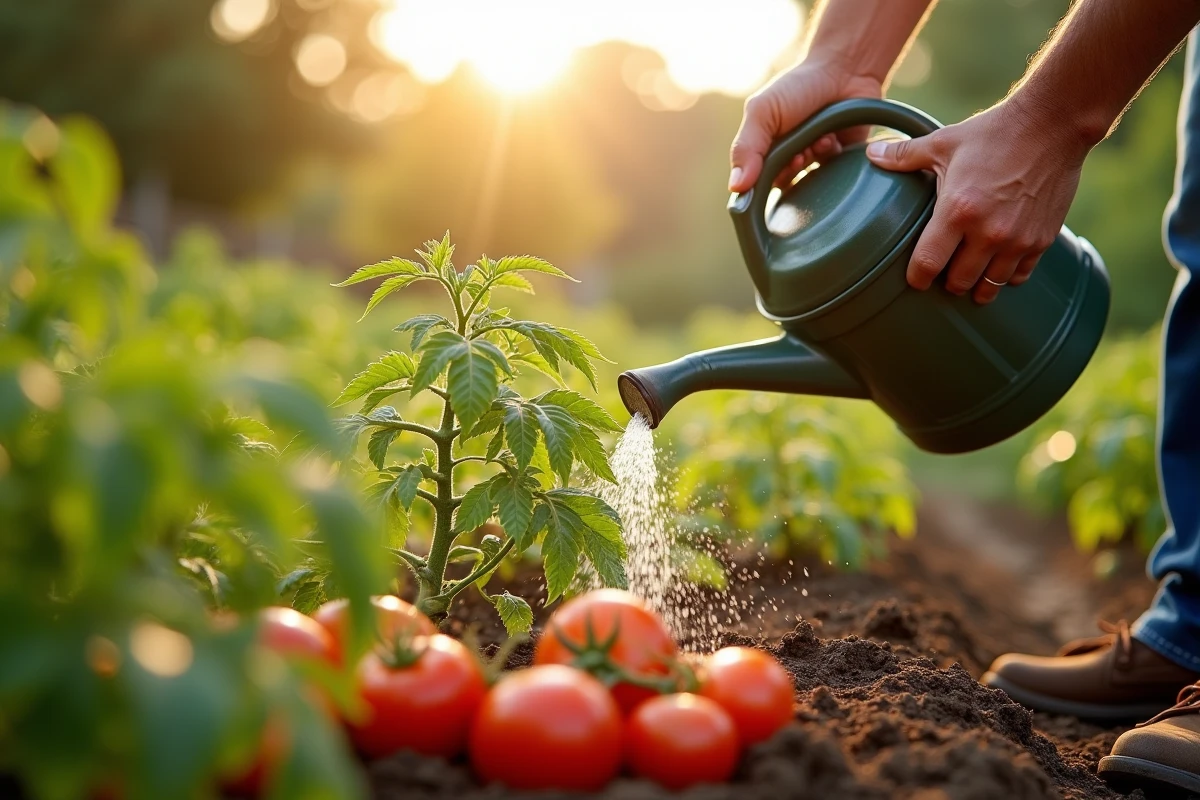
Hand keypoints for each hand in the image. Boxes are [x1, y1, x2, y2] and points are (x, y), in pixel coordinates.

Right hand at [729, 60, 883, 192]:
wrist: (846, 69)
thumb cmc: (799, 86)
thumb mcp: (762, 111)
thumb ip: (746, 147)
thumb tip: (735, 187)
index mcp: (761, 144)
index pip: (752, 179)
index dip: (761, 181)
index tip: (773, 170)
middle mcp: (784, 153)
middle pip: (780, 182)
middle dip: (790, 169)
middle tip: (799, 154)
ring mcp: (811, 157)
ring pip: (806, 181)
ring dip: (812, 161)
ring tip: (821, 139)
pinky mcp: (836, 158)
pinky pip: (832, 175)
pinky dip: (832, 159)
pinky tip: (834, 139)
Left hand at [865, 98, 1089, 302]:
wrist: (1053, 123)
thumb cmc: (994, 133)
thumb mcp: (943, 142)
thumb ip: (905, 155)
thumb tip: (871, 155)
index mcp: (958, 211)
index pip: (928, 264)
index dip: (917, 277)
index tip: (915, 278)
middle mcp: (988, 232)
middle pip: (958, 282)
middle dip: (947, 281)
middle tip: (943, 272)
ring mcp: (1017, 240)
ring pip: (990, 286)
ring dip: (977, 285)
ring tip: (969, 276)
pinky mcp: (1042, 240)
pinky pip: (1020, 276)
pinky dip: (1007, 275)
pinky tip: (998, 266)